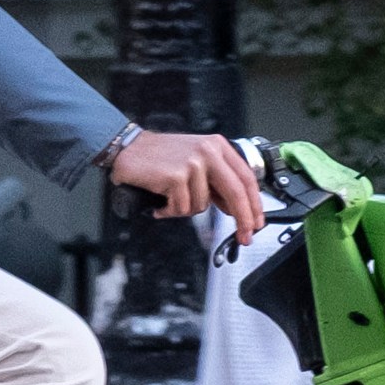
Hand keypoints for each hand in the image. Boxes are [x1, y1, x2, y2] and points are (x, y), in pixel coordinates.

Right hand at [108, 128, 264, 244]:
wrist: (129, 148)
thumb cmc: (161, 157)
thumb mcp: (197, 162)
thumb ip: (217, 182)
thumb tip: (236, 209)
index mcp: (217, 146)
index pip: (246, 178)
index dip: (255, 205)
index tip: (256, 223)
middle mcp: (208, 152)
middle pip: (236, 192)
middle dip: (243, 220)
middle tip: (244, 237)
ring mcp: (192, 163)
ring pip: (203, 205)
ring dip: (185, 208)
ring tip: (171, 197)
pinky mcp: (176, 176)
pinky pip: (182, 208)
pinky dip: (170, 210)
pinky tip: (162, 200)